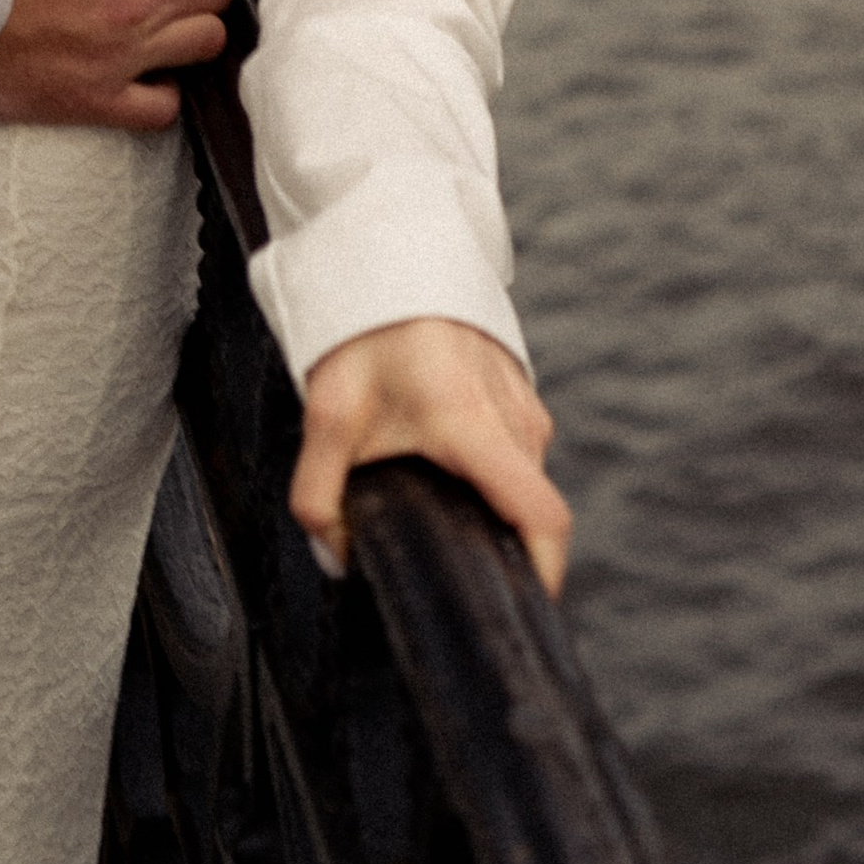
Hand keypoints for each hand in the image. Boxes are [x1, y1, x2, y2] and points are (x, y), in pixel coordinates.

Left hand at [290, 315, 571, 596]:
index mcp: (474, 426)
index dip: (543, 576)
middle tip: (451, 573)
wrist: (388, 250)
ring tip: (439, 511)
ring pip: (523, 482)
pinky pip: (518, 454)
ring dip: (492, 507)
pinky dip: (492, 477)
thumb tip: (335, 560)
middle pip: (530, 510)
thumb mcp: (327, 414)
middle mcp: (515, 417)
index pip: (542, 517)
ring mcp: (524, 402)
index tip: (521, 613)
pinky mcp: (519, 391)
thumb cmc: (363, 330)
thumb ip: (320, 498)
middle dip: (502, 549)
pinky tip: (446, 471)